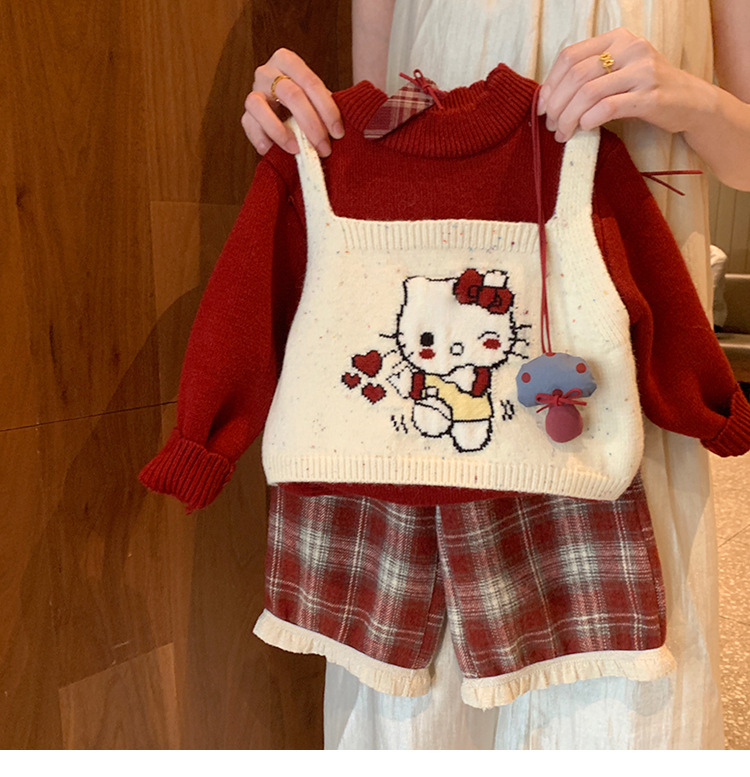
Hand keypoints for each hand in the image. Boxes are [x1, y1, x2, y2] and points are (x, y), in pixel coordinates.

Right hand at [242, 48, 344, 155]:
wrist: (285, 113)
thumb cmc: (306, 104)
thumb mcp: (317, 99)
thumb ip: (326, 106)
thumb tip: (343, 129)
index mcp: (288, 61)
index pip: (310, 82)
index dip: (327, 109)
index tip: (338, 132)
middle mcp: (267, 72)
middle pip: (290, 94)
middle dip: (310, 124)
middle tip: (323, 147)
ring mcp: (253, 91)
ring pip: (259, 105)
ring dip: (280, 131)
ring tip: (296, 149)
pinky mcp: (246, 114)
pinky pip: (248, 125)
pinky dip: (260, 138)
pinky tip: (270, 150)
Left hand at [538, 27, 705, 141]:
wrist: (691, 102)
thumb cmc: (646, 89)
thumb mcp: (619, 72)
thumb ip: (590, 75)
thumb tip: (549, 97)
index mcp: (617, 39)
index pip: (570, 56)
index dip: (550, 83)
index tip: (542, 106)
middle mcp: (630, 49)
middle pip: (575, 76)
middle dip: (556, 105)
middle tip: (551, 125)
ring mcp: (642, 71)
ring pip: (588, 93)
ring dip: (568, 117)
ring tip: (563, 133)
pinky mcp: (650, 96)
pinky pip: (607, 108)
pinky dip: (588, 121)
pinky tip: (583, 129)